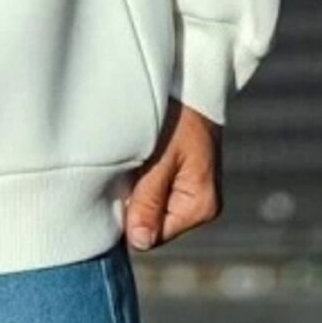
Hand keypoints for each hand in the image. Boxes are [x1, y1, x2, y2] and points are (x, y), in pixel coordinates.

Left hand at [124, 98, 222, 251]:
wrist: (192, 80)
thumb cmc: (179, 115)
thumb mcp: (160, 158)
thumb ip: (149, 200)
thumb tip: (140, 242)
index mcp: (201, 206)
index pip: (153, 235)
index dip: (130, 216)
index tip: (120, 187)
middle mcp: (199, 204)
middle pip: (151, 222)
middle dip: (132, 201)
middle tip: (126, 168)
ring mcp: (190, 189)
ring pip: (148, 204)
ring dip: (134, 187)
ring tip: (135, 158)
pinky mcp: (180, 175)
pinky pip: (152, 188)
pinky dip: (140, 176)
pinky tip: (138, 157)